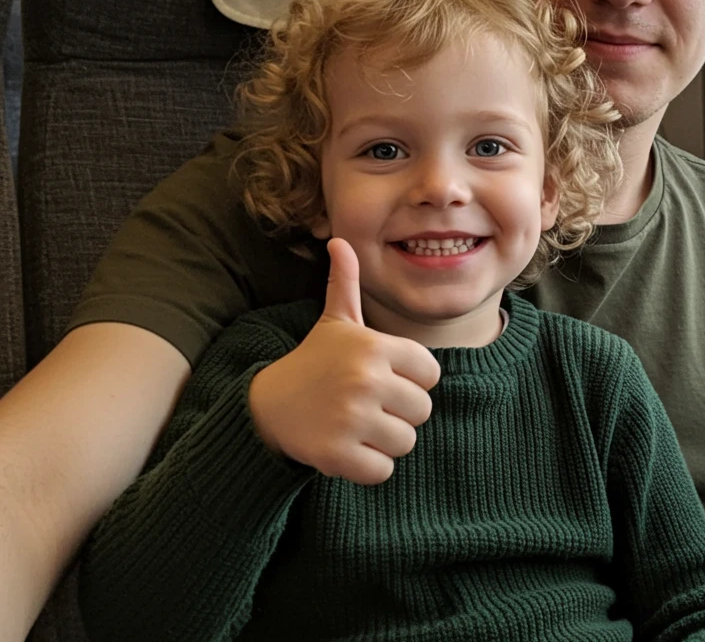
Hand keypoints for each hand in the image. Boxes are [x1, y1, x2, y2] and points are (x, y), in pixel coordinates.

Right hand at [248, 237, 440, 482]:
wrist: (266, 405)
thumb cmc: (313, 361)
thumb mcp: (334, 321)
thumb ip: (346, 282)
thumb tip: (339, 240)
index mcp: (375, 347)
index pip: (431, 374)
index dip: (411, 379)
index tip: (383, 378)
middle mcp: (366, 380)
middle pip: (422, 410)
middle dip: (399, 413)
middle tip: (367, 404)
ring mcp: (352, 419)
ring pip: (405, 442)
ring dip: (384, 441)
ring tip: (356, 424)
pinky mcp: (338, 455)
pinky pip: (383, 471)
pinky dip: (368, 467)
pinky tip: (346, 447)